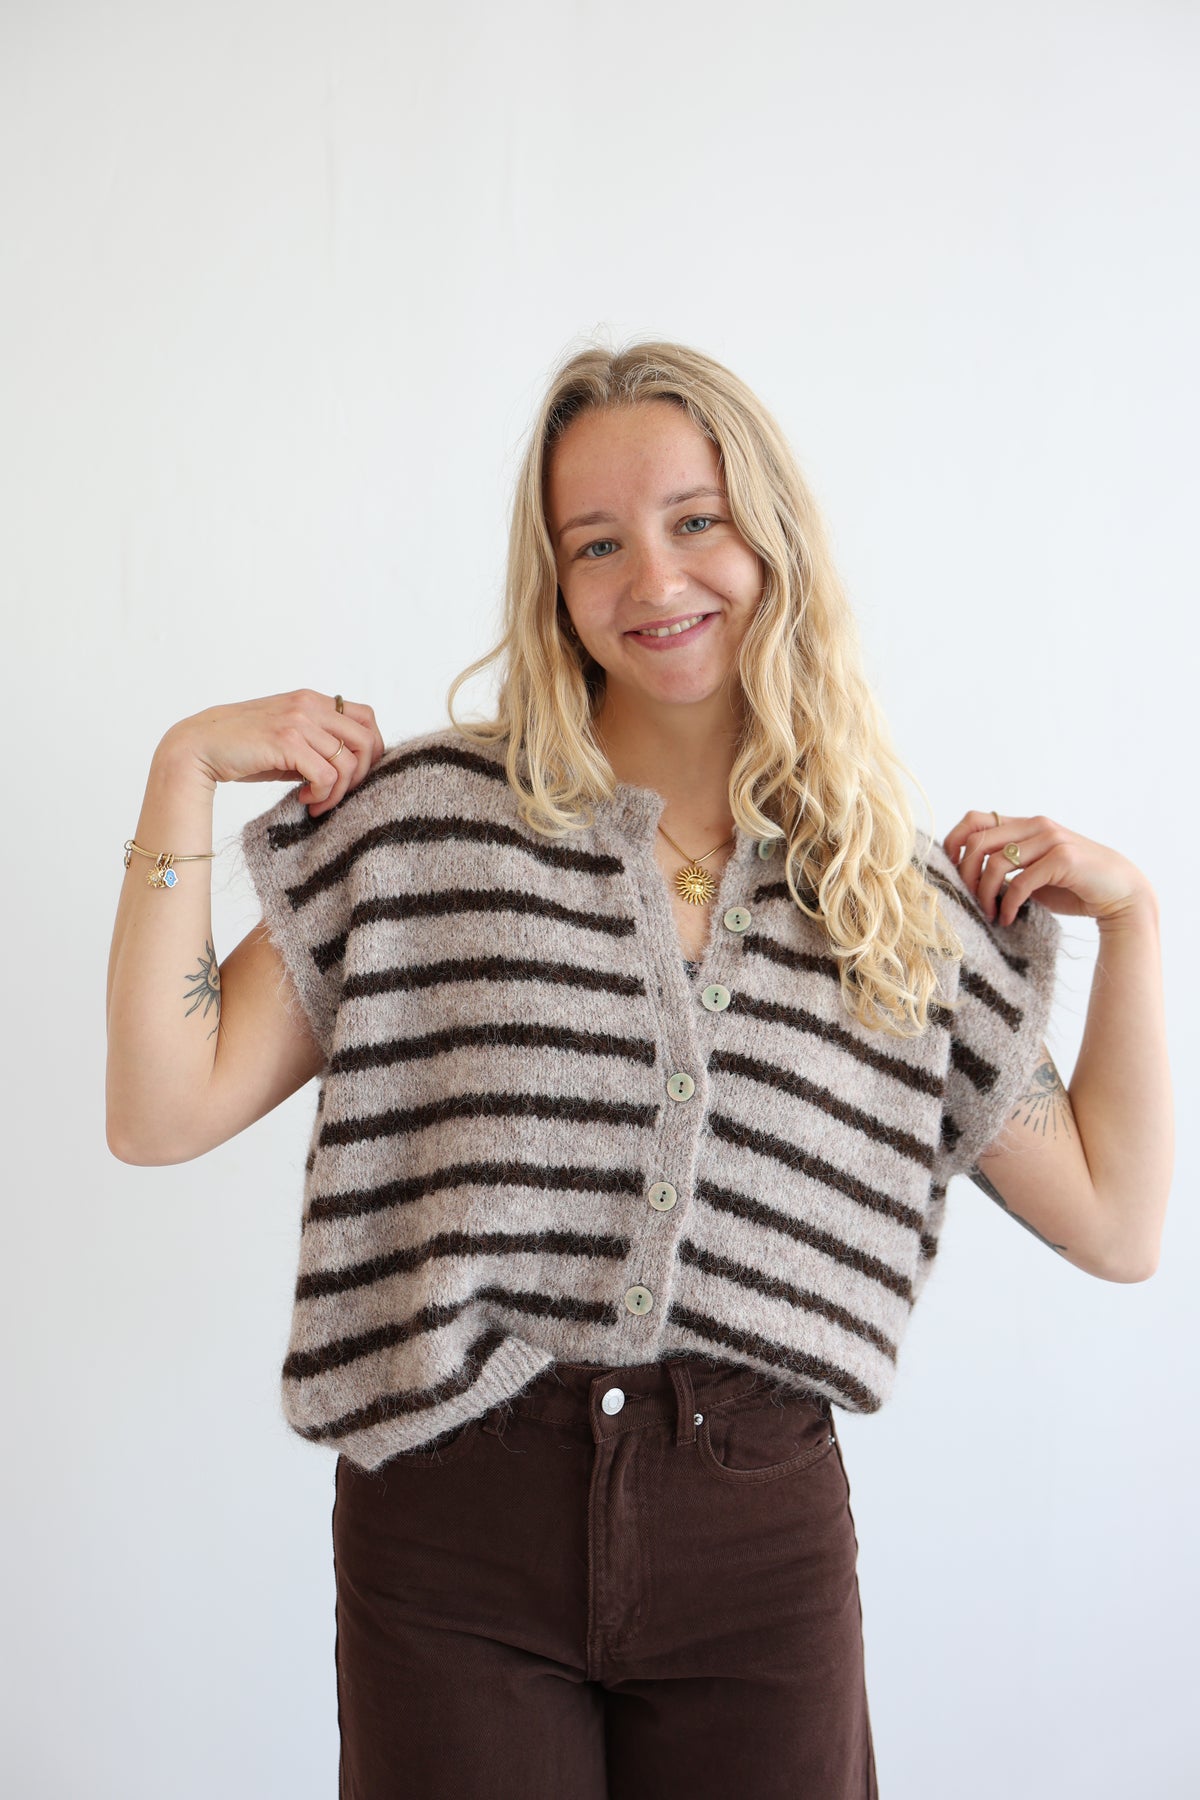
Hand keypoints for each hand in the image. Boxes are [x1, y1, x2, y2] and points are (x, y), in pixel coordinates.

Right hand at [160, 689, 386, 817]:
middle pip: (367, 738)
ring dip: (338, 791)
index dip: (371, 750)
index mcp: (312, 700)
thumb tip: (352, 770)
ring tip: (317, 802)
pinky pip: (326, 774)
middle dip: (361, 774)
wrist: (198, 747)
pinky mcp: (286, 741)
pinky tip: (305, 799)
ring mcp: (298, 720)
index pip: (367, 717)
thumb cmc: (242, 749)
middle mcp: (309, 704)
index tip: (353, 777)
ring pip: (348, 761)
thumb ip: (317, 746)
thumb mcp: (288, 741)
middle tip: (338, 794)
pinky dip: (322, 794)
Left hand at [943, 812, 1155, 928]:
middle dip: (965, 876)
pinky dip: (1007, 905)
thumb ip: (1007, 866)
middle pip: (977, 842)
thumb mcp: (1033, 871)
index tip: (952, 874)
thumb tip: (964, 877)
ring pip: (995, 862)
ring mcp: (1051, 839)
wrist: (1121, 893)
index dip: (954, 843)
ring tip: (990, 914)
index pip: (974, 820)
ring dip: (985, 894)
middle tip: (970, 901)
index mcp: (1025, 825)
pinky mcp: (1063, 859)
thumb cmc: (1073, 885)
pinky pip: (1020, 882)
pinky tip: (1007, 919)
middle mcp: (1036, 825)